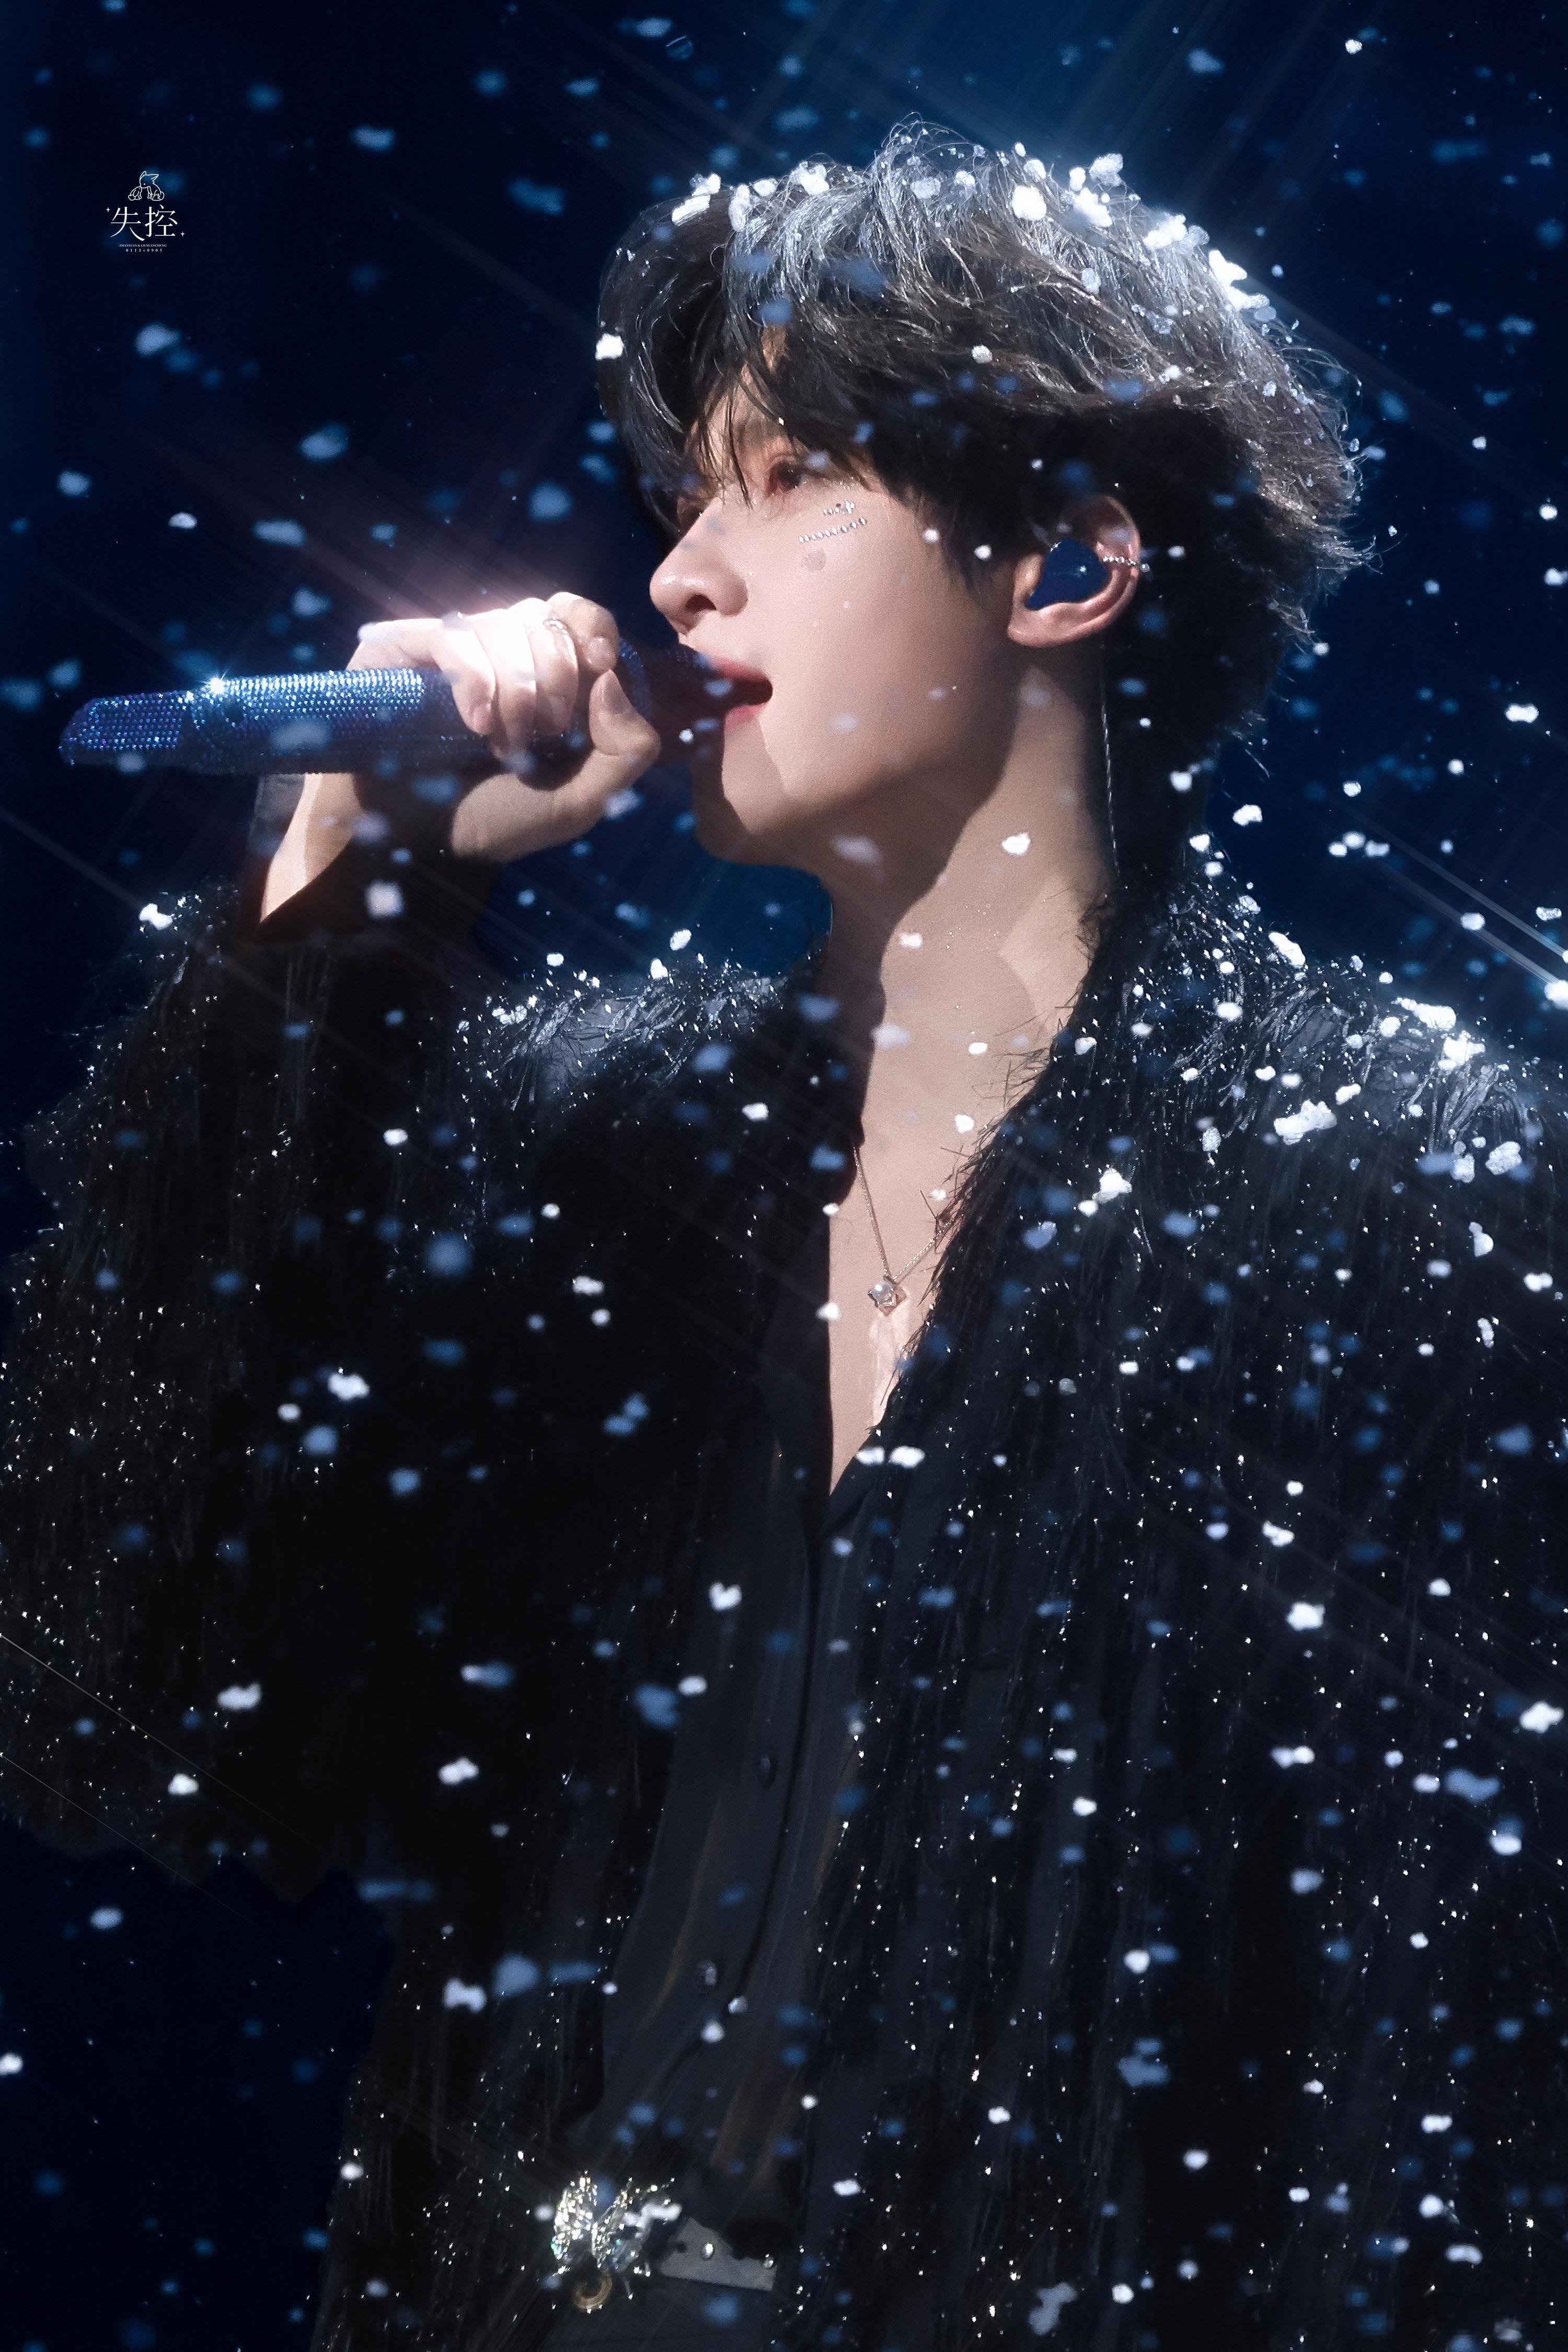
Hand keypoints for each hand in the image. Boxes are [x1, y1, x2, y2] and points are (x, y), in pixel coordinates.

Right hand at [259, 591, 659, 923]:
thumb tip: (612, 677)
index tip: (601, 663)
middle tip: (542, 736)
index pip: (579, 614)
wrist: (413, 842)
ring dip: (517, 691)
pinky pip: (455, 637)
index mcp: (545, 674)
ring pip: (505, 624)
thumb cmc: (493, 820)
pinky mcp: (406, 648)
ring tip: (500, 746)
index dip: (594, 628)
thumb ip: (625, 752)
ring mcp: (453, 646)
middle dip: (559, 678)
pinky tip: (476, 724)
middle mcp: (500, 649)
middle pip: (549, 617)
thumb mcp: (578, 803)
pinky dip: (476, 680)